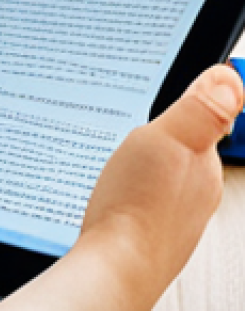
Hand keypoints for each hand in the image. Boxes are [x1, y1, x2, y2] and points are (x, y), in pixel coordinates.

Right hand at [81, 64, 242, 303]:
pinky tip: (118, 179)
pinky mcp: (148, 223)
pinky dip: (135, 178)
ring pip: (166, 166)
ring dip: (148, 151)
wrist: (113, 267)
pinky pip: (147, 188)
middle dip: (166, 122)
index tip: (178, 75)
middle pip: (186, 141)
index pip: (210, 116)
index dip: (196, 92)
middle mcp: (195, 187)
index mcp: (204, 162)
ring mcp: (173, 208)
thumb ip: (199, 109)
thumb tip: (229, 78)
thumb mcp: (168, 142)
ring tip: (125, 140)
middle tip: (139, 101)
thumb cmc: (138, 210)